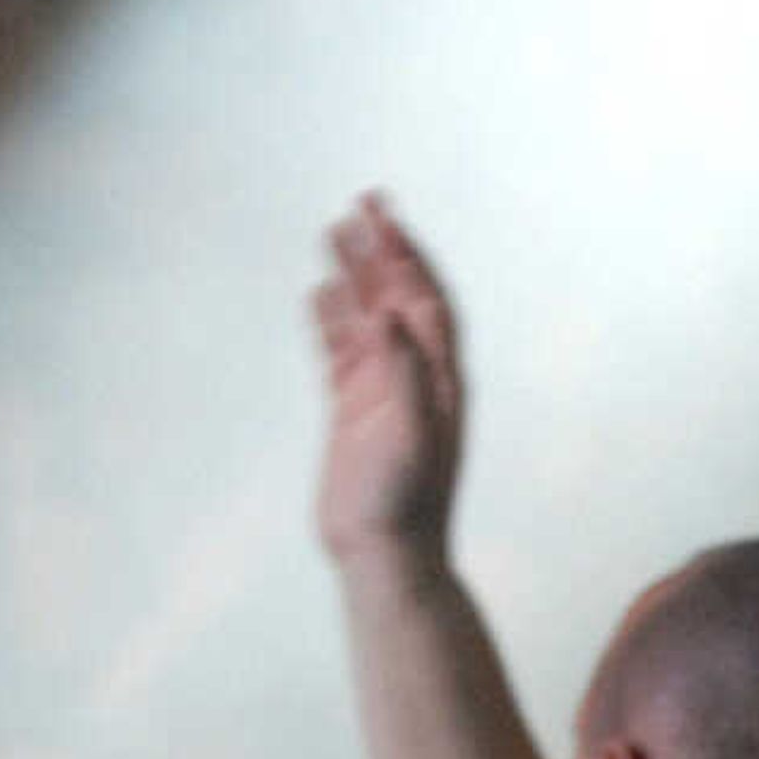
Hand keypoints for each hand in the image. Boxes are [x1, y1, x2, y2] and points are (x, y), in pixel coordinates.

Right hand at [310, 193, 465, 567]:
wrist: (388, 556)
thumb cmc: (406, 504)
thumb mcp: (410, 437)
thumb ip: (405, 375)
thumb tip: (397, 315)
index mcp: (439, 379)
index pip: (426, 300)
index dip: (408, 257)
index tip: (384, 217)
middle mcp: (416, 378)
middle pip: (399, 298)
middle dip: (385, 250)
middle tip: (365, 202)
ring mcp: (383, 393)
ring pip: (368, 318)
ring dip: (356, 276)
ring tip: (335, 231)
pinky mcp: (355, 412)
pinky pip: (343, 352)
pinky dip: (332, 319)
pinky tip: (319, 291)